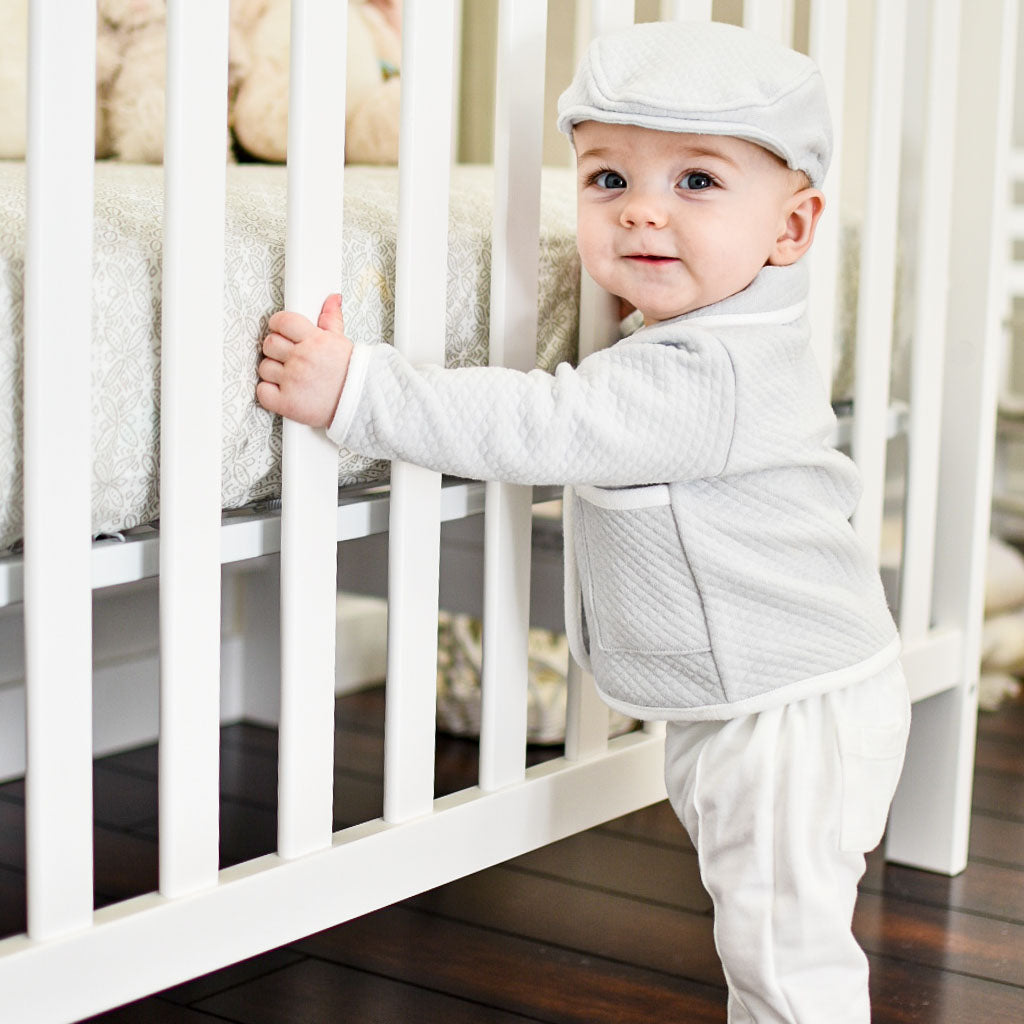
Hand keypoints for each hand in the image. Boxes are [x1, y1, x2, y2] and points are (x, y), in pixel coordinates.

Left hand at [256, 293, 352, 427]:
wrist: (361, 403)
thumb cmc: (351, 375)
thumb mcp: (342, 342)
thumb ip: (331, 319)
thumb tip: (331, 300)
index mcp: (314, 341)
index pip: (282, 321)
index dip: (278, 325)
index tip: (281, 331)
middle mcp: (302, 359)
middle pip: (269, 343)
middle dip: (276, 349)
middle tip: (288, 356)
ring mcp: (292, 381)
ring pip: (264, 368)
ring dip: (273, 372)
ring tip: (290, 377)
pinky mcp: (287, 403)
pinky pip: (262, 391)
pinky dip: (269, 393)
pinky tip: (282, 391)